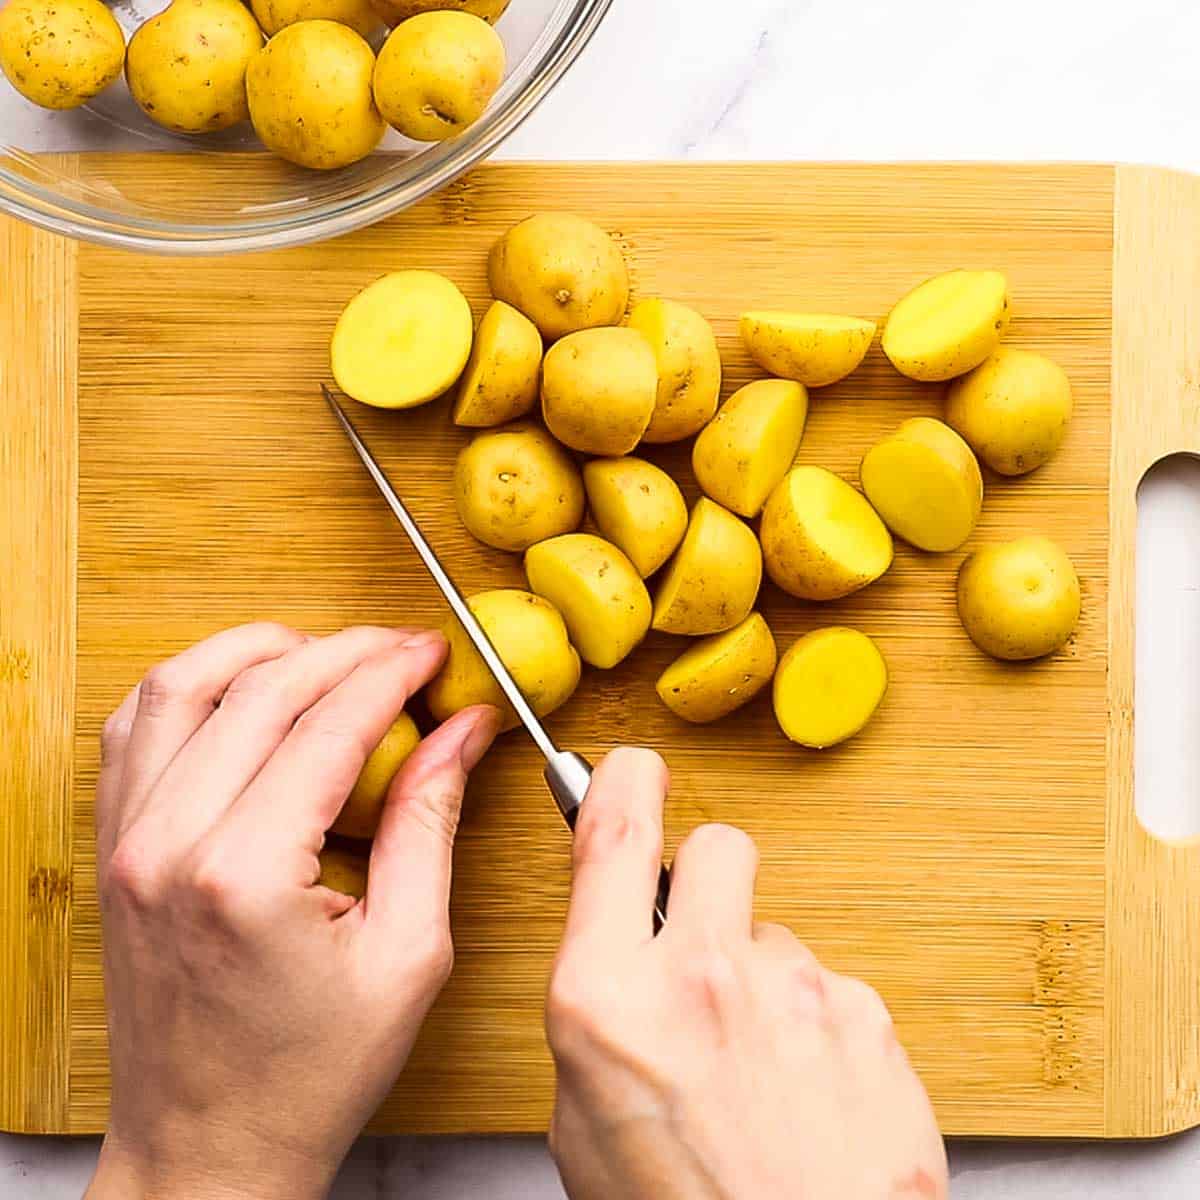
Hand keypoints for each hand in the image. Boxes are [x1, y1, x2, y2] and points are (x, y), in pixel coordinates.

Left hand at [86, 623, 499, 1199]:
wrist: (209, 1150)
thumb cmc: (309, 1075)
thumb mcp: (408, 953)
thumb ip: (431, 822)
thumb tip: (461, 734)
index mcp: (245, 874)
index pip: (327, 725)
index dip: (391, 673)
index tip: (433, 654)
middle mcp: (168, 846)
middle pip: (257, 690)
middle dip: (342, 651)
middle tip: (398, 649)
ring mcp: (126, 845)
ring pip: (177, 688)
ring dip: (256, 651)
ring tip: (323, 654)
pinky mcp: (113, 851)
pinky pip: (135, 731)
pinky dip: (192, 689)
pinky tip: (244, 693)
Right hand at [545, 748, 947, 1199]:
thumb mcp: (585, 1120)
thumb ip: (599, 1012)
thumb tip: (620, 954)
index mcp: (608, 998)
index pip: (614, 831)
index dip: (622, 779)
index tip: (631, 772)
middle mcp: (702, 975)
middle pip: (717, 846)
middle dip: (707, 879)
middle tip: (703, 943)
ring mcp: (795, 989)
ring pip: (775, 931)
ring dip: (764, 977)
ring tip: (762, 1067)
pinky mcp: (866, 1016)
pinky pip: (830, 988)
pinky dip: (817, 1027)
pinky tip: (809, 1094)